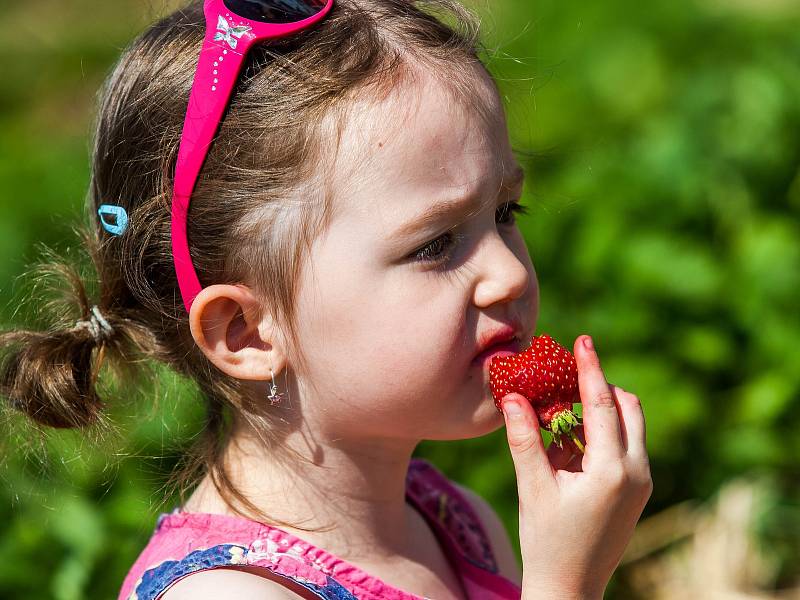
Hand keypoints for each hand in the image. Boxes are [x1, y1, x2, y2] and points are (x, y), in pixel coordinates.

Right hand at [500, 335, 651, 599]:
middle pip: (628, 407)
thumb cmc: (547, 540)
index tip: (583, 339)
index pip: (604, 404)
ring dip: (599, 412)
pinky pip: (625, 446)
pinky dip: (601, 434)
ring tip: (558, 424)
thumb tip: (511, 395)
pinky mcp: (637, 490)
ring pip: (629, 425)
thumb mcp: (532, 486)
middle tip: (565, 380)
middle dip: (599, 388)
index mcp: (612, 471)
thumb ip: (524, 438)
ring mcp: (641, 482)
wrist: (570, 588)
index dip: (590, 368)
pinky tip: (567, 448)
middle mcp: (637, 472)